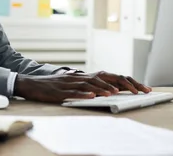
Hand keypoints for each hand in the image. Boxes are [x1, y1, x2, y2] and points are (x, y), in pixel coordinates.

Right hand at [14, 70, 151, 102]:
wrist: (30, 84)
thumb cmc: (51, 86)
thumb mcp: (72, 85)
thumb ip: (86, 86)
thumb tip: (102, 90)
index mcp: (84, 76)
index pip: (110, 76)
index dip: (126, 81)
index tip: (142, 88)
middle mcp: (79, 77)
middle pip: (105, 77)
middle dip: (123, 84)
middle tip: (138, 91)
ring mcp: (70, 83)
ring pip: (90, 84)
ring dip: (103, 88)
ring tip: (114, 93)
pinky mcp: (60, 91)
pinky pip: (73, 92)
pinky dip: (83, 94)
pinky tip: (91, 96)